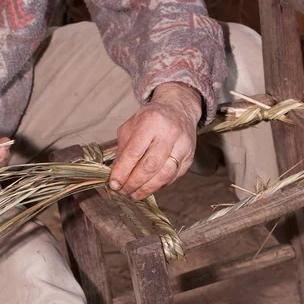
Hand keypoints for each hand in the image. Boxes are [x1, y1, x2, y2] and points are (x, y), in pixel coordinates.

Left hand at [109, 82, 201, 200]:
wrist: (179, 109)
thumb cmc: (152, 118)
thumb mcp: (132, 125)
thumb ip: (123, 148)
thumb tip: (116, 174)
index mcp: (151, 121)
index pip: (134, 151)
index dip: (123, 171)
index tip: (114, 183)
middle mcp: (170, 133)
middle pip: (150, 166)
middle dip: (134, 182)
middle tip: (123, 191)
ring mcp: (183, 146)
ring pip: (164, 175)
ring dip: (146, 189)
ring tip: (134, 194)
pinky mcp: (189, 157)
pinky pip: (173, 177)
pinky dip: (158, 185)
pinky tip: (148, 187)